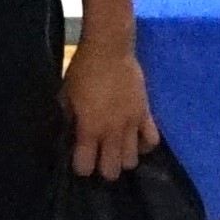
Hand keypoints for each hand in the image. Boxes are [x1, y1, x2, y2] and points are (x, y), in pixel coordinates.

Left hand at [64, 29, 157, 179]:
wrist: (109, 49)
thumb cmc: (83, 70)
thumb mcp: (66, 95)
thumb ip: (69, 118)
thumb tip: (71, 132)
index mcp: (90, 129)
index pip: (85, 166)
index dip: (81, 167)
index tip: (79, 159)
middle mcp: (112, 132)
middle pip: (112, 170)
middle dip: (104, 169)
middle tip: (99, 158)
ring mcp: (132, 124)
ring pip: (132, 160)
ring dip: (123, 158)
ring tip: (117, 149)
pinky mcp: (146, 114)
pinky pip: (152, 139)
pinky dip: (145, 145)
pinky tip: (137, 140)